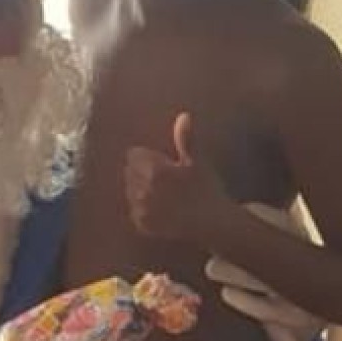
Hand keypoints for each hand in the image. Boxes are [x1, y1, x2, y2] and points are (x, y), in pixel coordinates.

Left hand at [124, 114, 225, 243]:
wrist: (212, 223)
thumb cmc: (206, 189)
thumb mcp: (197, 162)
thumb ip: (186, 139)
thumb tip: (184, 116)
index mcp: (154, 170)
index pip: (133, 155)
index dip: (146, 157)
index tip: (160, 163)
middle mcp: (143, 189)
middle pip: (129, 172)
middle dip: (141, 172)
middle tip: (162, 179)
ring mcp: (141, 209)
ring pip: (129, 191)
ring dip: (140, 190)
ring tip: (161, 195)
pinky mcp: (142, 224)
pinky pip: (133, 211)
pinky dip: (142, 210)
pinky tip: (160, 210)